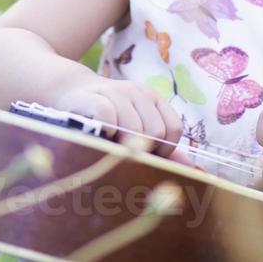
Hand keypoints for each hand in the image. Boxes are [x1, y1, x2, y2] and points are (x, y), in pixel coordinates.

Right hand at [54, 77, 194, 166]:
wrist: (72, 91)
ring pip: (133, 129)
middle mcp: (138, 92)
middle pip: (155, 132)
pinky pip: (109, 119)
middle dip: (142, 149)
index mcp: (153, 98)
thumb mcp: (138, 125)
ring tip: (109, 142)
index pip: (173, 128)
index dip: (164, 149)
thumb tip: (190, 170)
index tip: (148, 155)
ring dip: (121, 143)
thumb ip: (163, 147)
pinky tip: (100, 134)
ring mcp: (117, 92)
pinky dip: (106, 132)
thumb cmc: (109, 116)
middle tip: (124, 149)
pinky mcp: (95, 97)